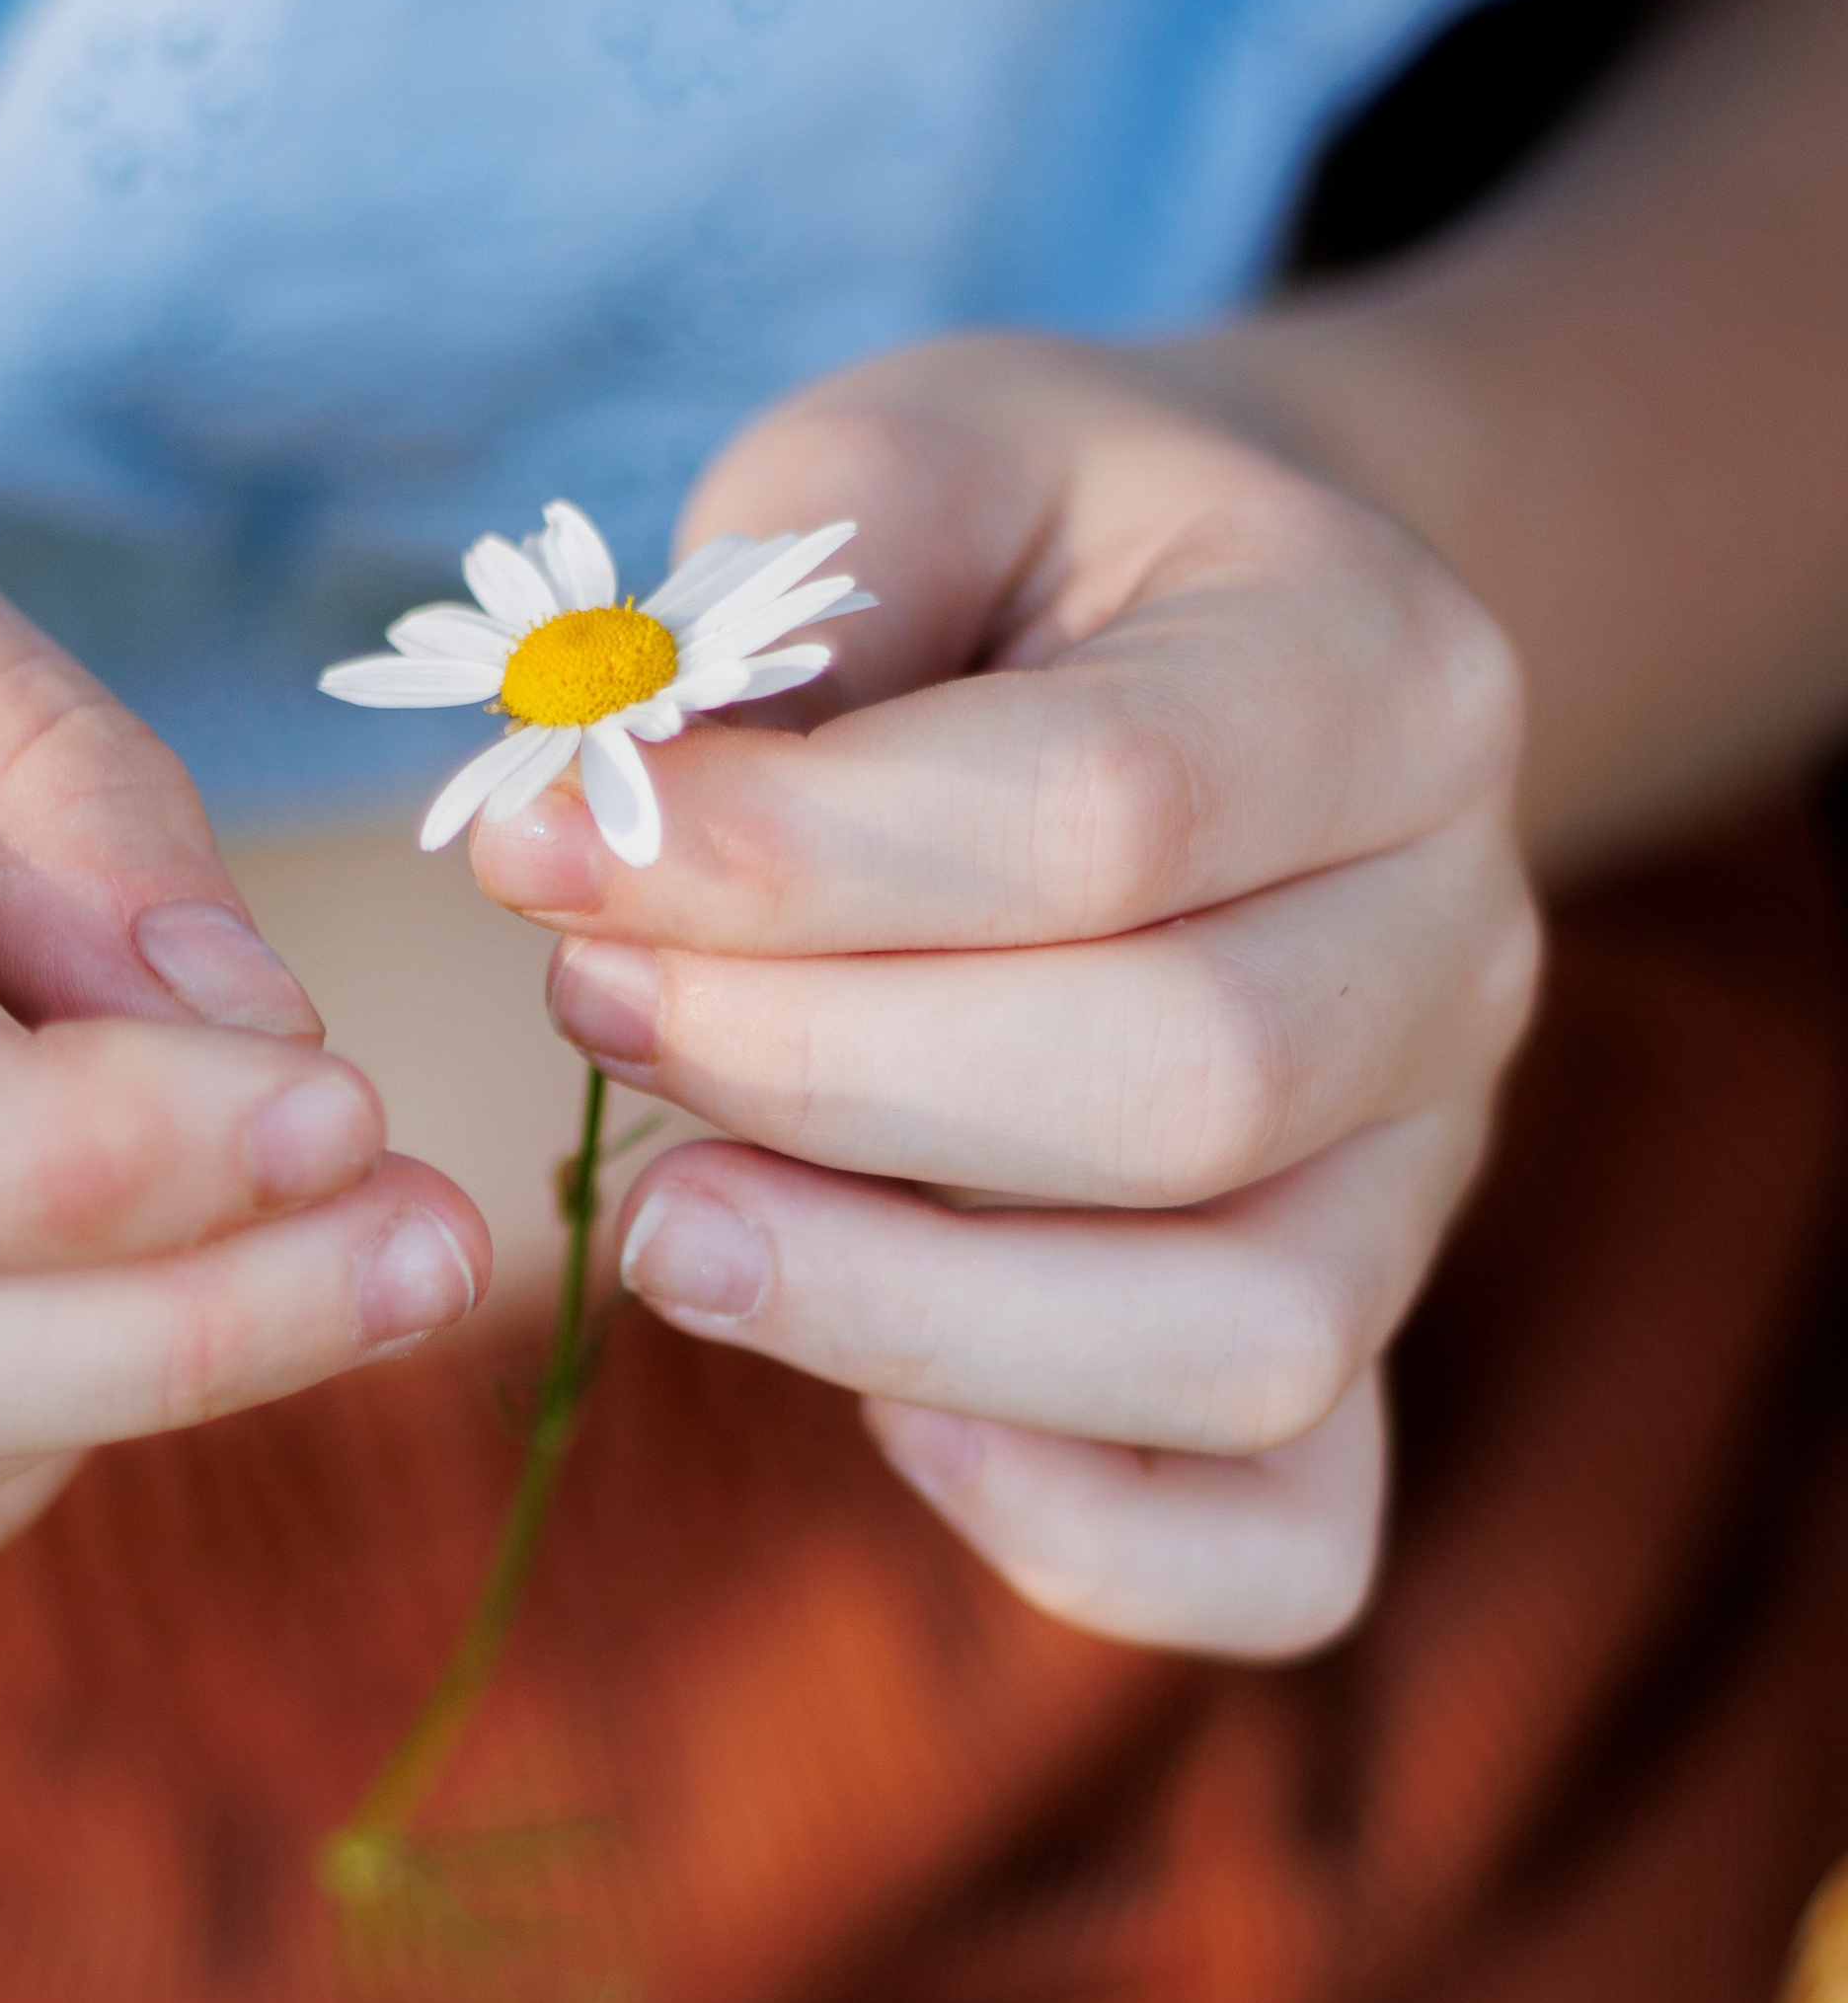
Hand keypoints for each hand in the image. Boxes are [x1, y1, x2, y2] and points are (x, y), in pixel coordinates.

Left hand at [472, 337, 1535, 1656]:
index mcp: (1382, 674)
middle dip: (821, 1078)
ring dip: (908, 1319)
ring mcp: (1427, 1173)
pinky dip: (1088, 1536)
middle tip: (592, 1007)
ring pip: (1244, 1343)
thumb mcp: (908, 460)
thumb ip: (778, 592)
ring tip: (663, 1230)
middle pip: (1180, 1091)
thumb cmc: (1022, 562)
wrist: (1207, 651)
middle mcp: (1457, 944)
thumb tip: (602, 807)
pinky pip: (1286, 1542)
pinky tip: (885, 1432)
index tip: (544, 850)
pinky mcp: (1355, 1339)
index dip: (794, 864)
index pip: (1106, 816)